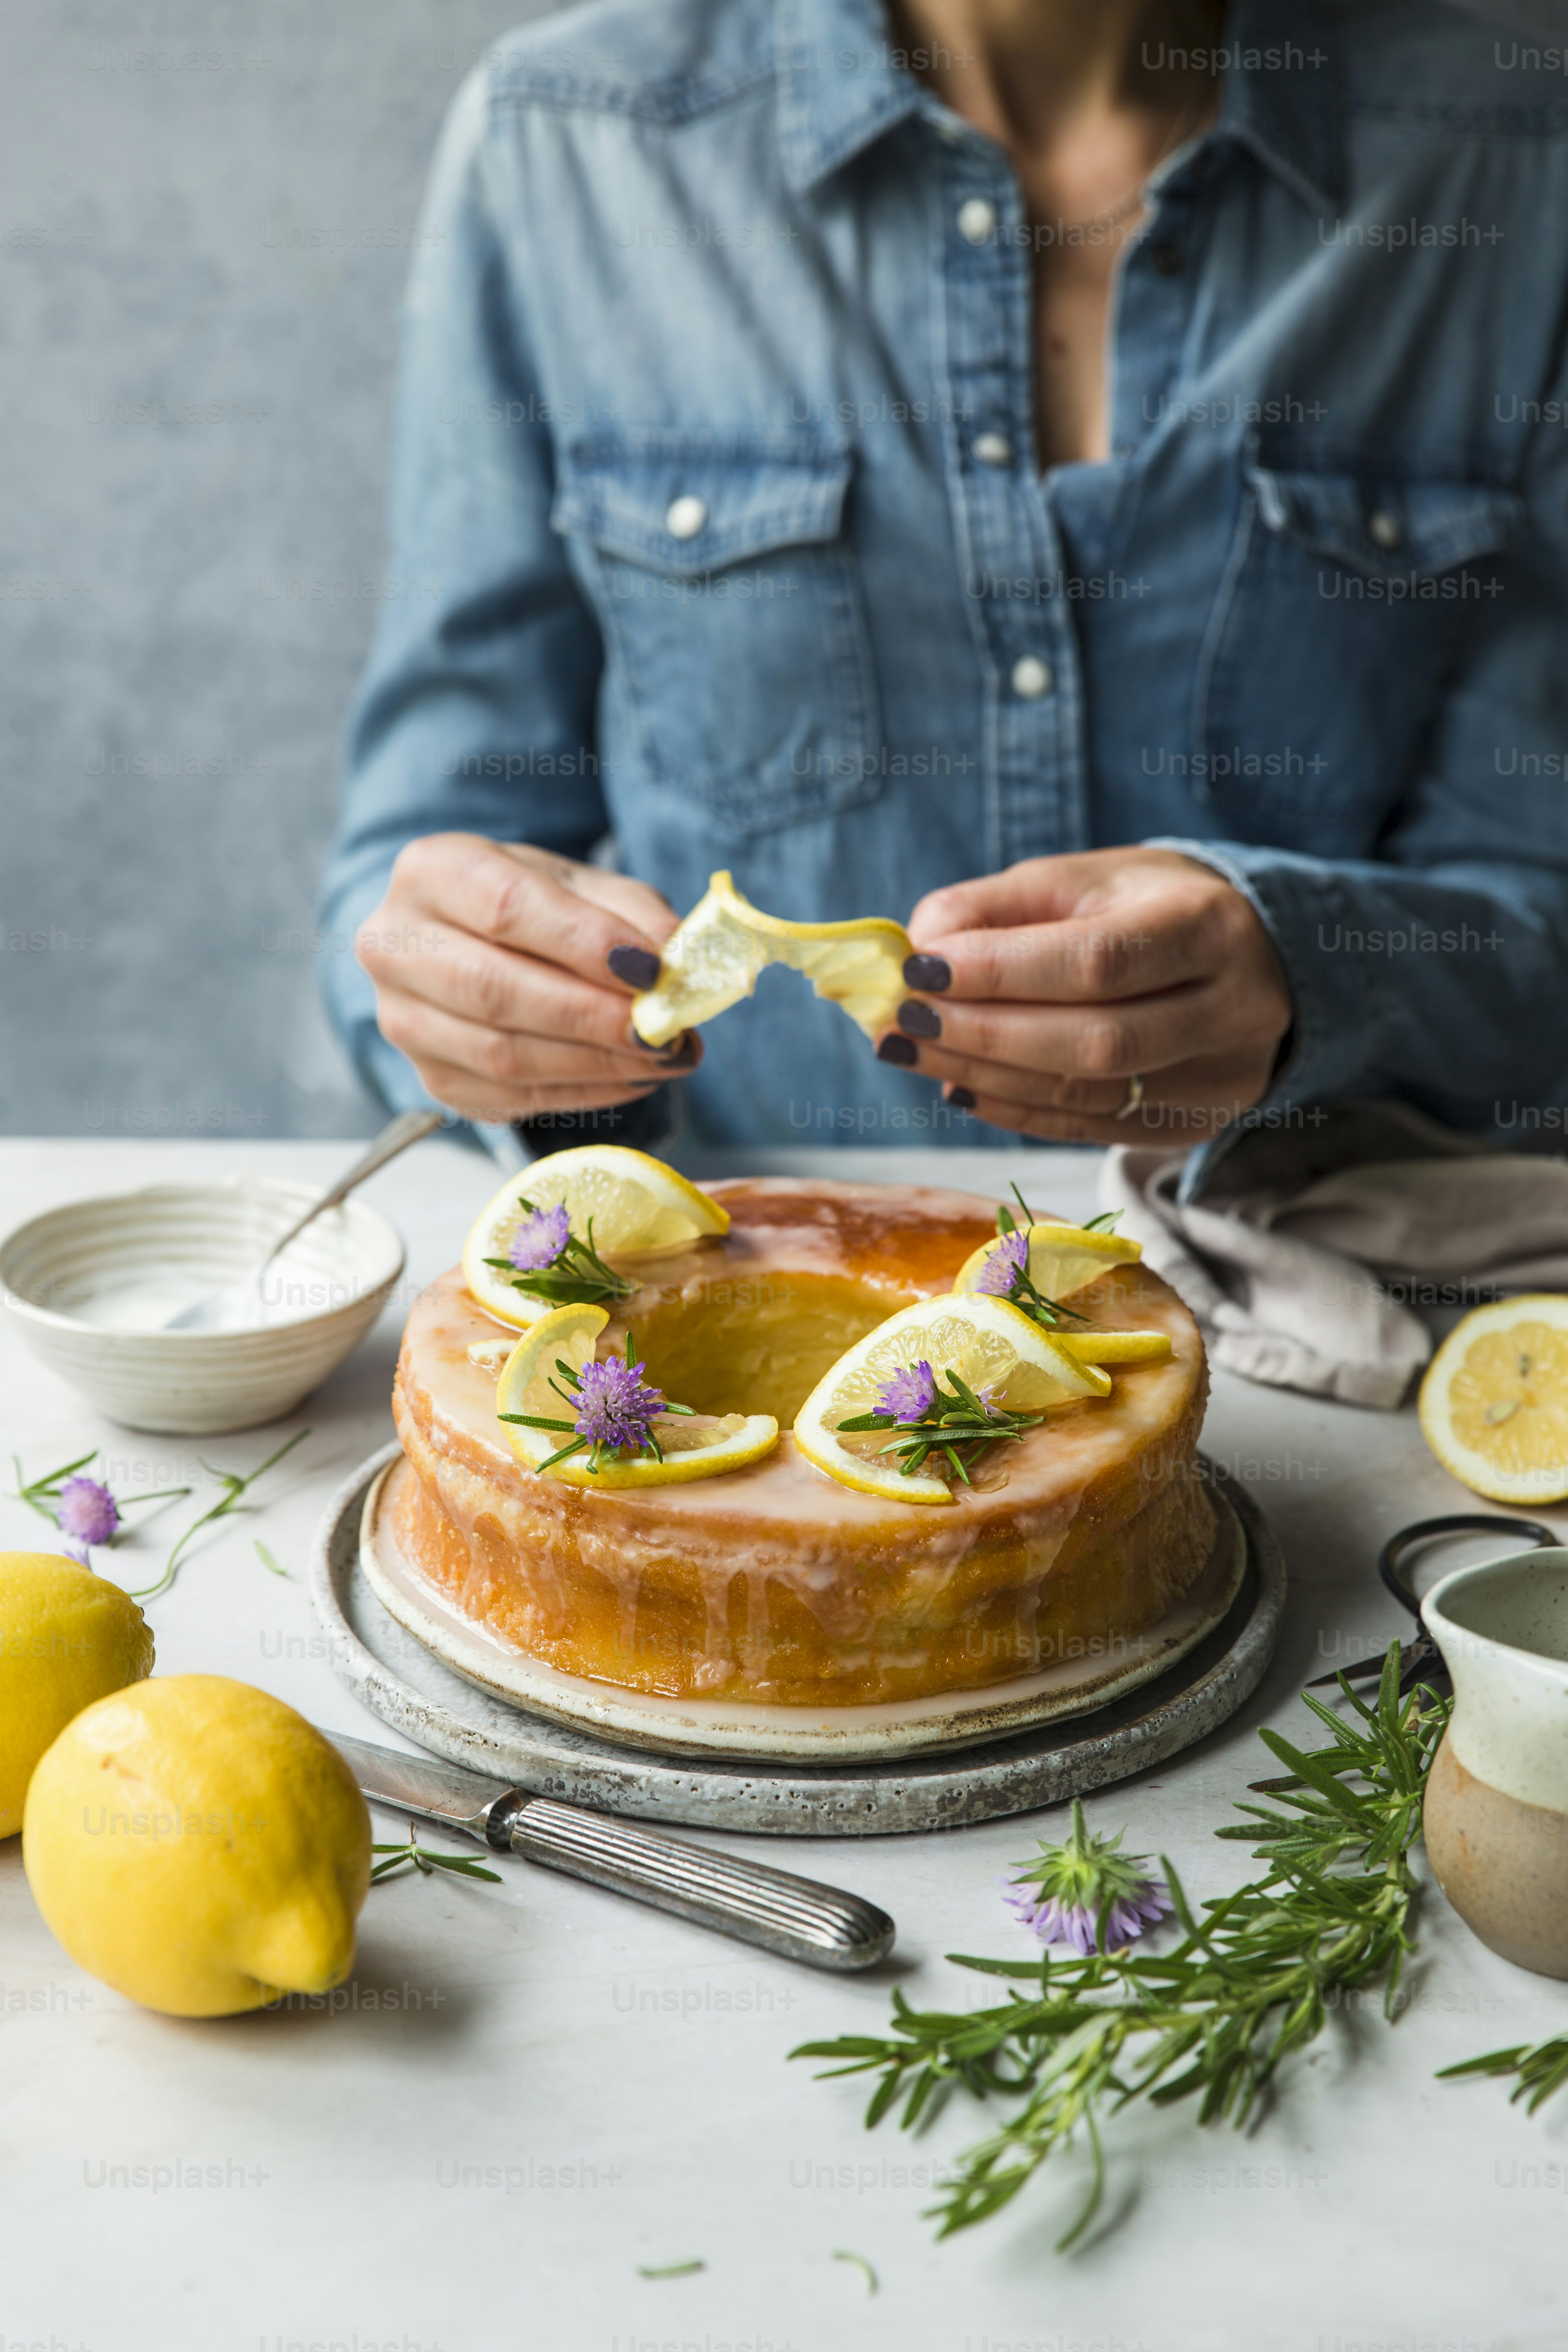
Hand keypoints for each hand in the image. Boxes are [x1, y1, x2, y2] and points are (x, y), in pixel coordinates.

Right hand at [357, 835, 697, 1121]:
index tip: (652, 969)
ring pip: (500, 1055)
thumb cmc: (536, 907)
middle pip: (493, 990)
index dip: (584, 943)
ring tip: (663, 1057)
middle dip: (591, 1017)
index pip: (506, 908)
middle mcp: (395, 945)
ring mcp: (403, 1020)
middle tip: (664, 1031)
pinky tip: (633, 1078)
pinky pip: (510, 1100)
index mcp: (430, 872)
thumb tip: (676, 960)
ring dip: (595, 1064)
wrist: (475, 942)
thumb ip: (631, 913)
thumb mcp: (584, 886)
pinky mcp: (430, 1077)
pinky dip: (583, 1094)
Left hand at [885, 848, 1291, 1144]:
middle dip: (982, 1035)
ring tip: (913, 1053)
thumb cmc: (1145, 907)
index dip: (1000, 972)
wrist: (1251, 957)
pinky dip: (1014, 1111)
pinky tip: (960, 1085)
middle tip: (900, 1023)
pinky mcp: (1194, 1124)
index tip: (917, 971)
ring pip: (1087, 1095)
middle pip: (1095, 1042)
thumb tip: (919, 949)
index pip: (1097, 962)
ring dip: (984, 1077)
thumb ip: (994, 906)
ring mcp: (1221, 1079)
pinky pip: (1088, 1129)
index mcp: (1209, 926)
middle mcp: (1233, 1009)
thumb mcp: (1079, 880)